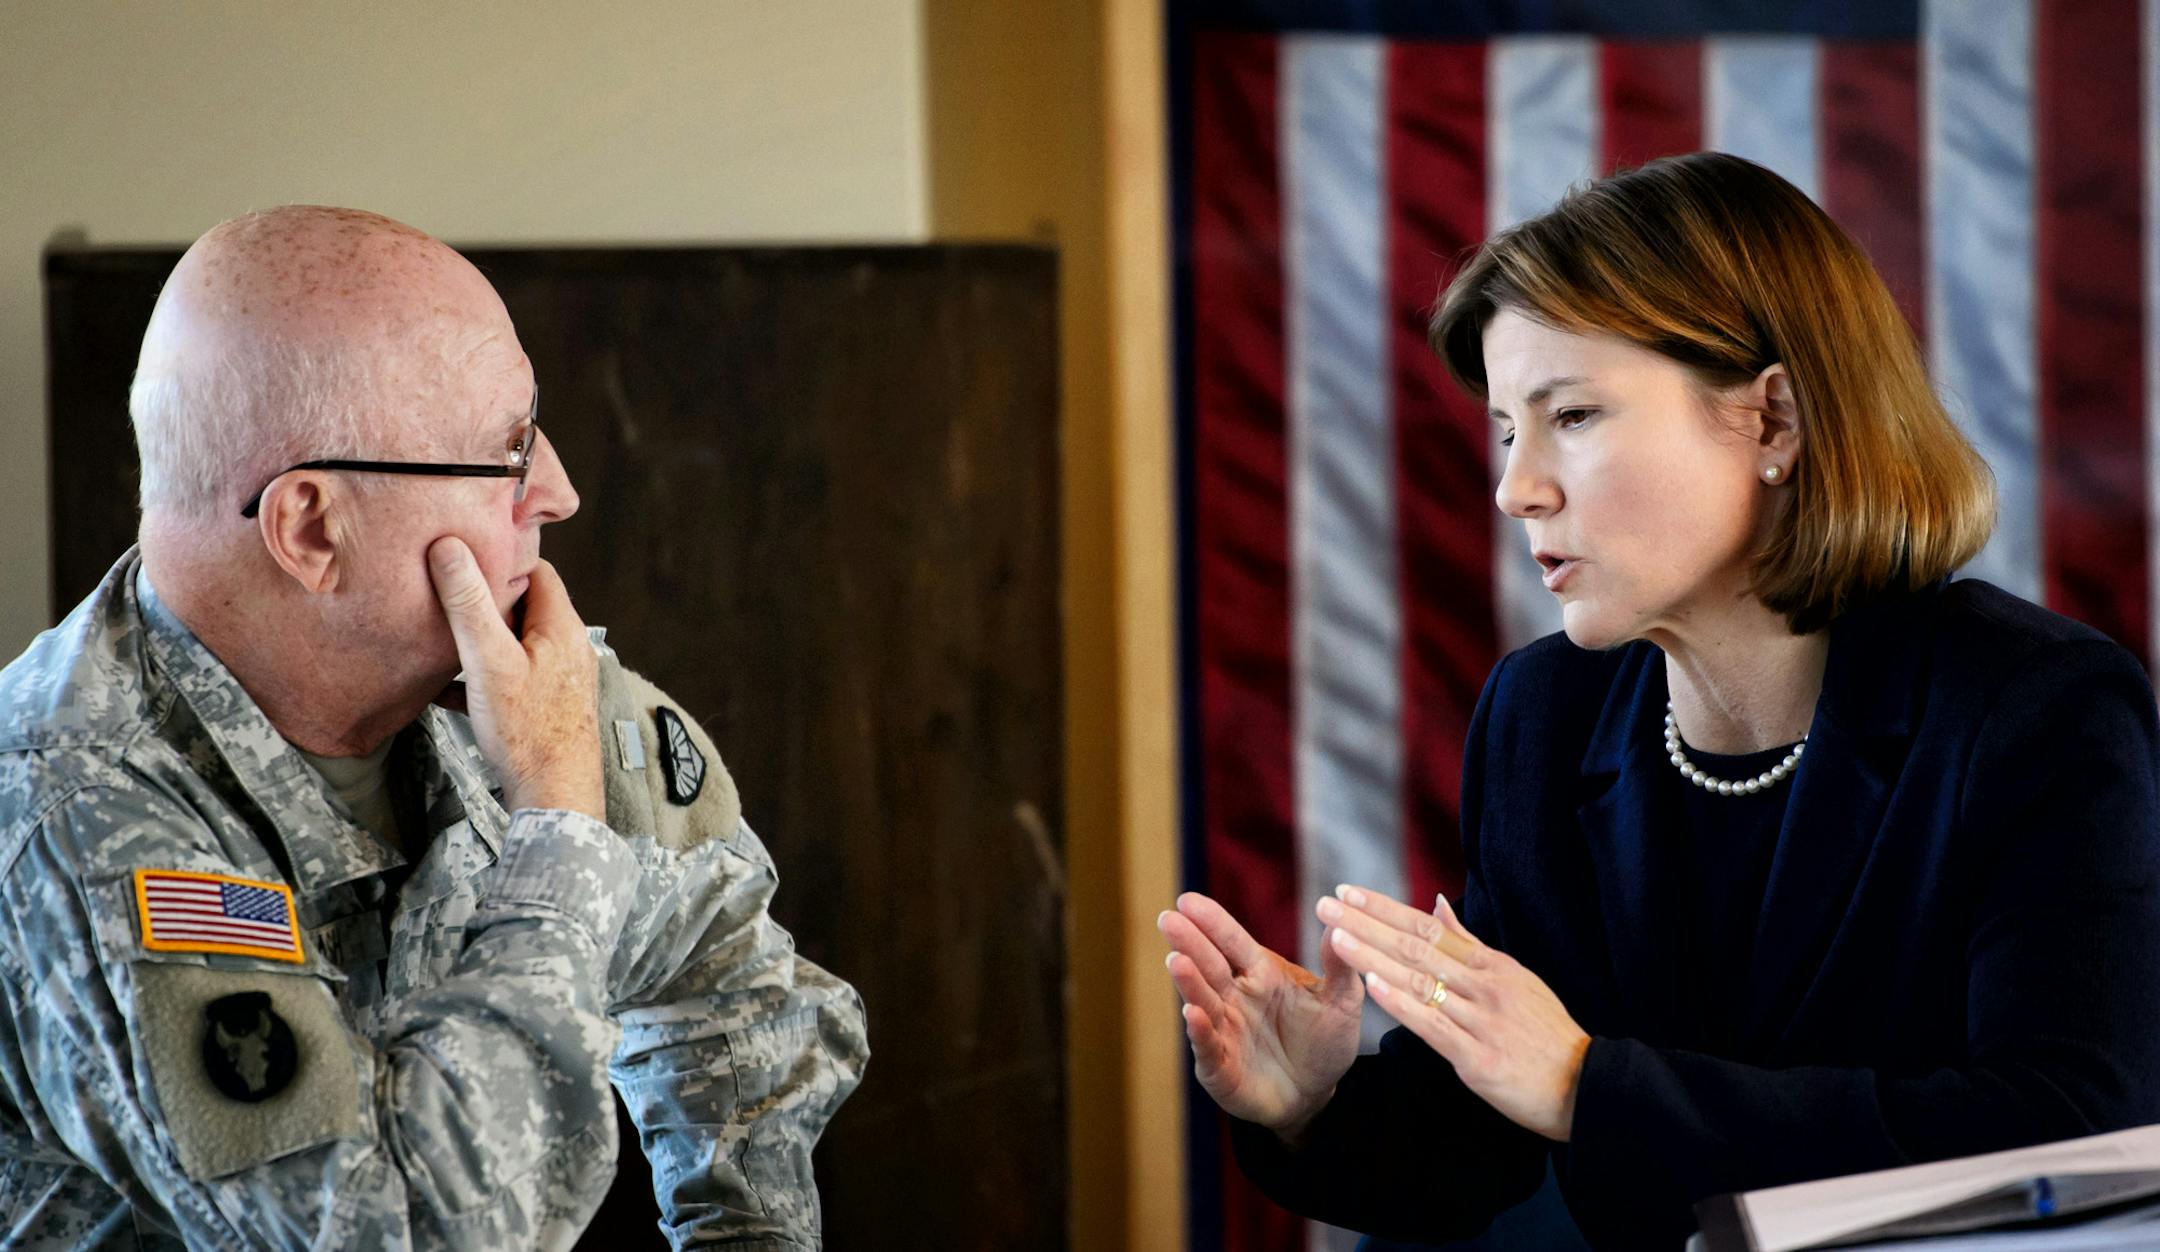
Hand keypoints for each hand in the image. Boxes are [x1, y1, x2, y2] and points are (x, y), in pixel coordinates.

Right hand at [427, 537, 601, 818]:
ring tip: (438, 641)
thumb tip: (450, 547)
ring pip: (512, 645)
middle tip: (442, 598)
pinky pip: (509, 680)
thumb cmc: (527, 732)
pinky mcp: (547, 707)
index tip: (463, 559)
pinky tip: (444, 691)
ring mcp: (559, 679)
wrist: (554, 798)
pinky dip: (480, 679)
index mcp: (562, 627)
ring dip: (478, 643)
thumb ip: (469, 604)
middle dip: (483, 602)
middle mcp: (568, 649)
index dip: (500, 560)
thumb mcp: (489, 661)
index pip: (536, 571)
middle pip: (523, 607)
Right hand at [1158, 892, 1362, 1141]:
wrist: (1315, 1094)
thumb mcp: (1341, 1003)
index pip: (1233, 943)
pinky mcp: (1219, 1068)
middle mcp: (1235, 998)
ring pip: (1203, 1001)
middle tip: (1168, 919)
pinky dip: (1200, 1032)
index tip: (1188, 901)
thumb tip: (1338, 922)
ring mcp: (1224, 1031)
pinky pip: (1208, 1047)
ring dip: (1189, 982)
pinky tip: (1191, 1014)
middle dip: (1189, 943)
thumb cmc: (1323, 1042)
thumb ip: (1339, 966)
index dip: (1212, 922)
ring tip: (1176, 960)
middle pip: (1210, 966)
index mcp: (1260, 974)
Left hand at [1317, 886, 1588, 1141]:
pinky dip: (1402, 1003)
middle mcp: (1483, 985)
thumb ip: (1470, 944)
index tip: (1348, 892)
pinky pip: (1433, 1025)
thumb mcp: (1514, 978)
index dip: (1385, 909)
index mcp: (1491, 965)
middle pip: (1416, 947)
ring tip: (1337, 937)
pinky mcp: (1478, 1057)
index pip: (1429, 928)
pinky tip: (1372, 986)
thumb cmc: (1545, 1032)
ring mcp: (1480, 1019)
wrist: (1583, 1085)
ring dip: (1374, 956)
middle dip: (1367, 923)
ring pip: (1419, 980)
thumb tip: (1437, 904)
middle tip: (1325, 903)